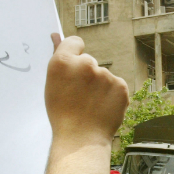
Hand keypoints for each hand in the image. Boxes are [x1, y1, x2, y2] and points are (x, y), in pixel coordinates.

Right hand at [42, 35, 128, 173]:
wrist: (81, 139)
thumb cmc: (62, 114)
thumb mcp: (52, 84)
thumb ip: (58, 57)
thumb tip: (56, 34)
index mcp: (62, 61)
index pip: (74, 42)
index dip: (74, 54)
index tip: (73, 67)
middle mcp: (85, 63)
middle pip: (88, 61)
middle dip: (86, 74)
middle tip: (79, 95)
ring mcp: (105, 74)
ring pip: (103, 75)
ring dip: (99, 85)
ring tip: (90, 105)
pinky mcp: (121, 85)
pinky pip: (115, 85)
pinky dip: (111, 94)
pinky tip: (102, 107)